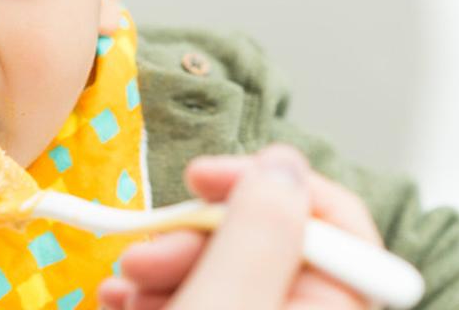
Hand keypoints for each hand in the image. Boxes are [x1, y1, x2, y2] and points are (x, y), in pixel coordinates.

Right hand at [98, 145, 380, 309]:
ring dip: (167, 265)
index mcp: (336, 308)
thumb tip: (284, 164)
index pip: (336, 220)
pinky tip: (121, 299)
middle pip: (272, 244)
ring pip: (229, 272)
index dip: (269, 184)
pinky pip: (205, 300)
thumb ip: (259, 231)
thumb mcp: (223, 303)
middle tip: (145, 253)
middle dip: (198, 235)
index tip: (202, 178)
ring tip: (123, 285)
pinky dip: (160, 293)